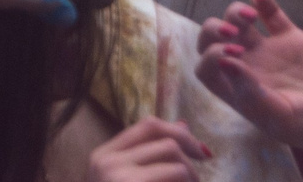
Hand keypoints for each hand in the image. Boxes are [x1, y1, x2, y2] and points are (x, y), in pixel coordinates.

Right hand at [89, 117, 208, 181]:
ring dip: (190, 177)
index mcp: (104, 155)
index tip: (198, 150)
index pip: (148, 126)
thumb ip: (148, 155)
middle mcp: (108, 162)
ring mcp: (120, 177)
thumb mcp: (124, 178)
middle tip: (198, 179)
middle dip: (190, 158)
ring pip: (176, 163)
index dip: (178, 132)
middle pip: (166, 141)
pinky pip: (175, 175)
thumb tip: (183, 125)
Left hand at [196, 0, 302, 181]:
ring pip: (238, 23)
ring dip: (235, 12)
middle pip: (213, 41)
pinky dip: (263, 2)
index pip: (207, 69)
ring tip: (250, 16)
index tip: (236, 56)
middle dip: (214, 30)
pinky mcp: (293, 40)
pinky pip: (271, 15)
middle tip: (233, 33)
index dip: (212, 57)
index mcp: (240, 93)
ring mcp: (270, 53)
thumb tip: (226, 63)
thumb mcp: (284, 120)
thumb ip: (253, 95)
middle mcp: (249, 70)